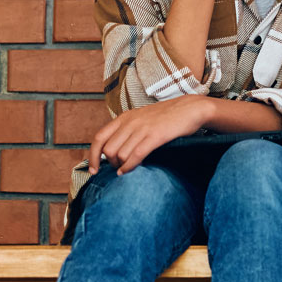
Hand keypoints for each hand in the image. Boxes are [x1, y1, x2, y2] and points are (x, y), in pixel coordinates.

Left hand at [86, 96, 213, 173]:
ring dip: (120, 166)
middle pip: (108, 150)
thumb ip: (126, 132)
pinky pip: (135, 155)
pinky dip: (129, 167)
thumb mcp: (141, 120)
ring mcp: (142, 128)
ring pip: (119, 154)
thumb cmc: (166, 118)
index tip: (93, 170)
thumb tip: (113, 152)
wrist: (189, 109)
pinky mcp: (155, 136)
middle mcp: (130, 122)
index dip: (92, 156)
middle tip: (118, 169)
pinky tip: (128, 172)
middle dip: (110, 164)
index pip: (99, 138)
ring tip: (126, 170)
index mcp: (124, 118)